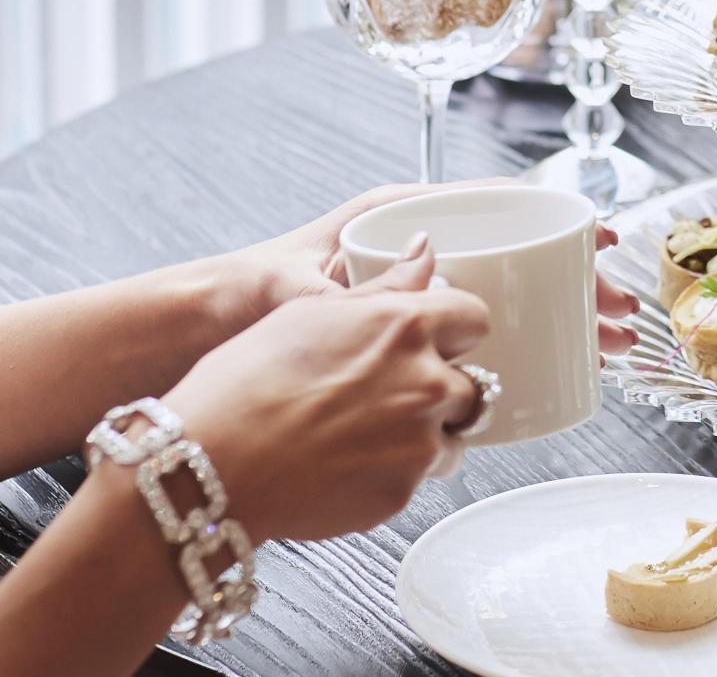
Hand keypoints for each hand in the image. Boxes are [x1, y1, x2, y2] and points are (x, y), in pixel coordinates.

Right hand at [161, 237, 489, 541]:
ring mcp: (419, 444)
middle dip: (438, 387)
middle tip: (386, 395)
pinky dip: (393, 473)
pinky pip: (418, 478)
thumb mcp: (310, 313)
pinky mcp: (402, 494)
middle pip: (471, 383)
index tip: (438, 339)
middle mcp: (426, 384)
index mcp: (406, 328)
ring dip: (425, 434)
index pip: (476, 319)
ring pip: (451, 436)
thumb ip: (385, 287)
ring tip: (363, 434)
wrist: (208, 469)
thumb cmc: (244, 385)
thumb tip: (425, 254)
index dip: (455, 330)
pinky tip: (346, 465)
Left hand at [203, 180, 639, 352]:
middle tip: (620, 312)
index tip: (602, 234)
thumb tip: (421, 274)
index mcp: (400, 217)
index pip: (497, 206)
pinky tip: (562, 366)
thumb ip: (353, 286)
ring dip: (568, 316)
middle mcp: (421, 247)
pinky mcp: (417, 327)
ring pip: (516, 293)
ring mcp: (424, 288)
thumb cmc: (251, 294)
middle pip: (522, 256)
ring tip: (610, 343)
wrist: (211, 329)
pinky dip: (532, 340)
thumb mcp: (303, 287)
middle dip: (579, 283)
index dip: (556, 218)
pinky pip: (490, 326)